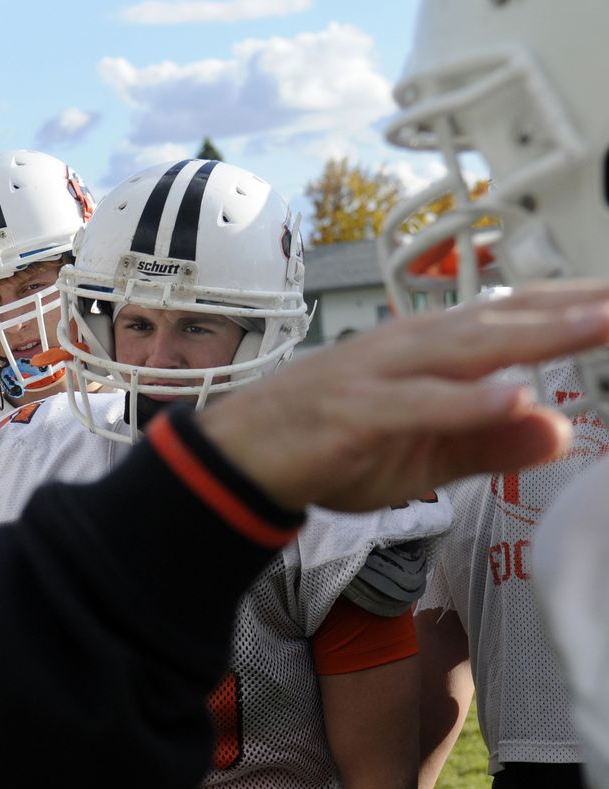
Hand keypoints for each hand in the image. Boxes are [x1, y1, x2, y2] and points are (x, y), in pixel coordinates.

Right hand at [198, 281, 608, 510]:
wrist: (241, 455)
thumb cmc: (330, 443)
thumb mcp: (424, 454)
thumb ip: (490, 440)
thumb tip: (560, 428)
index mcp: (429, 349)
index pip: (515, 318)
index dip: (576, 308)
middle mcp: (408, 347)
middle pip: (501, 320)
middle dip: (574, 309)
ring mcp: (378, 375)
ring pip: (464, 348)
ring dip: (534, 336)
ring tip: (599, 325)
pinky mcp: (352, 411)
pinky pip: (415, 403)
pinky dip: (463, 399)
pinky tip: (511, 394)